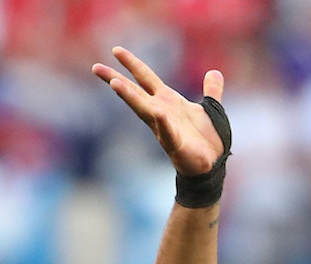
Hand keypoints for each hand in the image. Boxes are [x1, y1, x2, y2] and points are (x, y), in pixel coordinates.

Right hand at [92, 46, 224, 176]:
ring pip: (144, 109)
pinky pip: (168, 131)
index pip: (145, 78)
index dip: (132, 64)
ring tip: (115, 83)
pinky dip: (163, 123)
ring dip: (129, 97)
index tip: (116, 50)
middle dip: (116, 79)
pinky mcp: (175, 144)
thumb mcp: (210, 109)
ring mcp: (164, 128)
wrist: (211, 166)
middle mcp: (160, 113)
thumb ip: (211, 90)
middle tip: (96, 67)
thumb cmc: (206, 140)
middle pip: (134, 92)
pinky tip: (157, 113)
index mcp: (168, 102)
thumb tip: (214, 72)